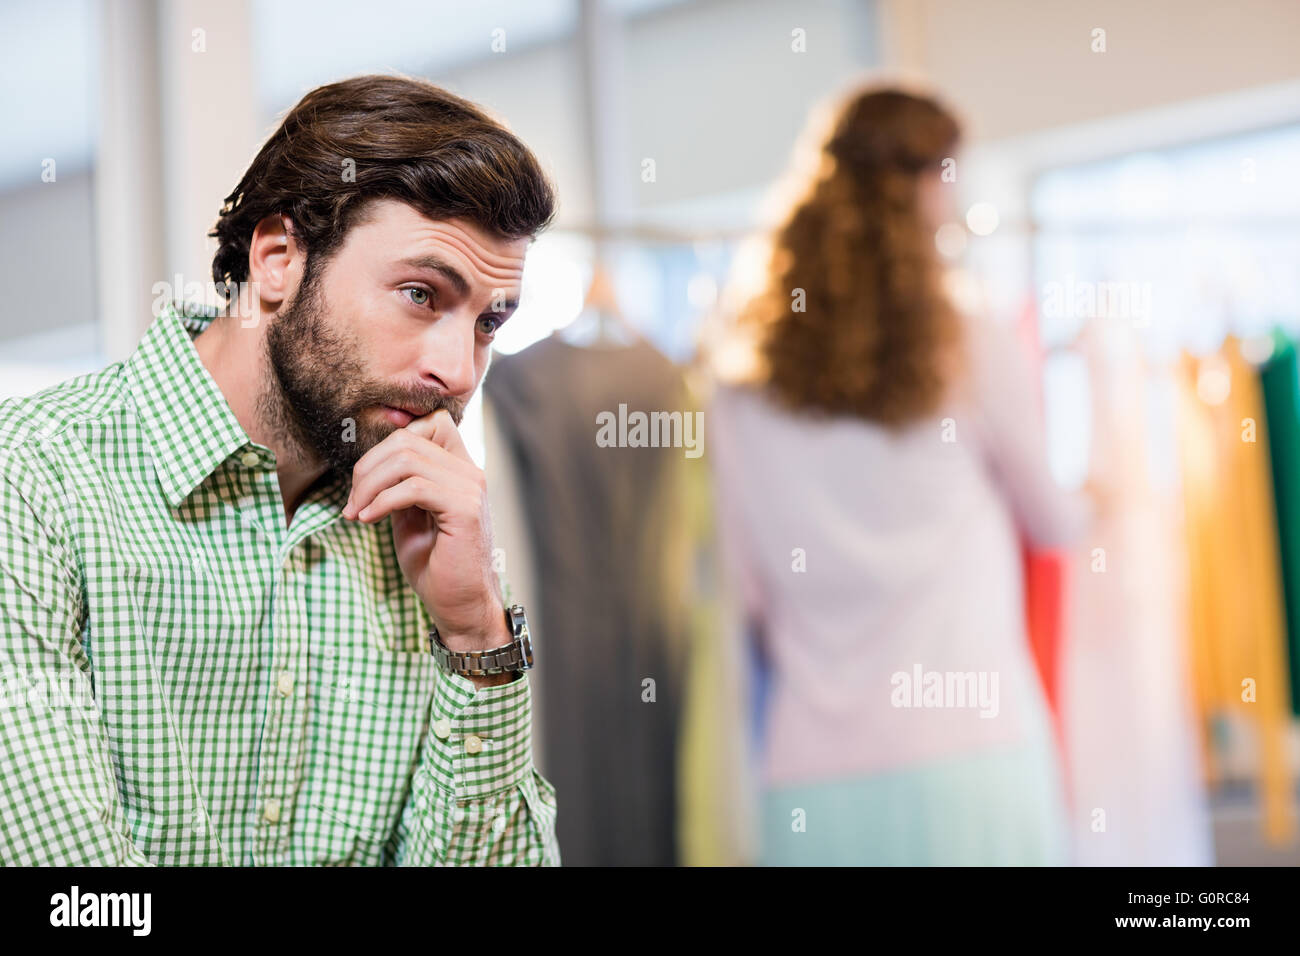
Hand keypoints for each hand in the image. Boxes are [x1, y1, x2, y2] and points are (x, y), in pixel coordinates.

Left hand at [341, 409, 509, 665]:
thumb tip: (372, 460)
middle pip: (408, 438)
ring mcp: (471, 488)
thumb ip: (401, 484)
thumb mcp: (411, 515)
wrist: (460, 605)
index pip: (429, 423)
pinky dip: (382, 502)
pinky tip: (368, 520)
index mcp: (460, 469)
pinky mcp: (465, 509)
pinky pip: (413, 488)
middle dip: (368, 467)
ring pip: (407, 459)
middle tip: (352, 501)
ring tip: (357, 513)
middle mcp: (470, 472)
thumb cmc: (435, 564)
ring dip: (369, 486)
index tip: (368, 476)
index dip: (392, 439)